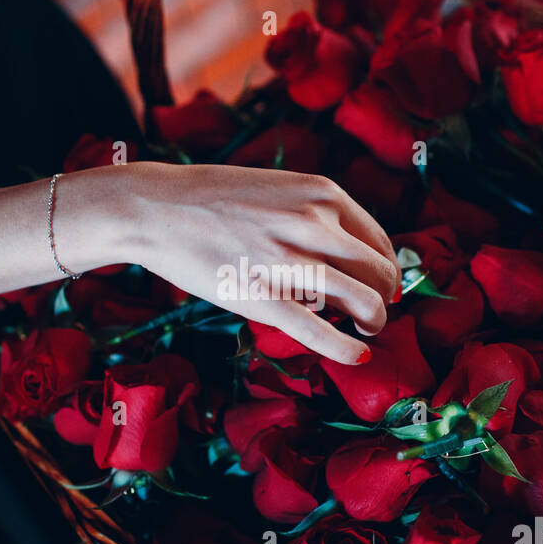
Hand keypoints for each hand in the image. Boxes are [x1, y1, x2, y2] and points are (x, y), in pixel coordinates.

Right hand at [55, 162, 402, 364]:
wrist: (155, 208)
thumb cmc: (212, 199)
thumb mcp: (278, 188)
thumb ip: (314, 213)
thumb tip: (348, 249)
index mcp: (322, 194)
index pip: (379, 240)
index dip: (387, 269)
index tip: (382, 285)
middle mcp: (314, 224)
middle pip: (379, 273)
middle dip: (384, 297)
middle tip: (373, 312)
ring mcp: (290, 262)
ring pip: (364, 301)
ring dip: (374, 321)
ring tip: (366, 329)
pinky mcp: (263, 298)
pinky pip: (320, 332)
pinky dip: (347, 349)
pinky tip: (357, 355)